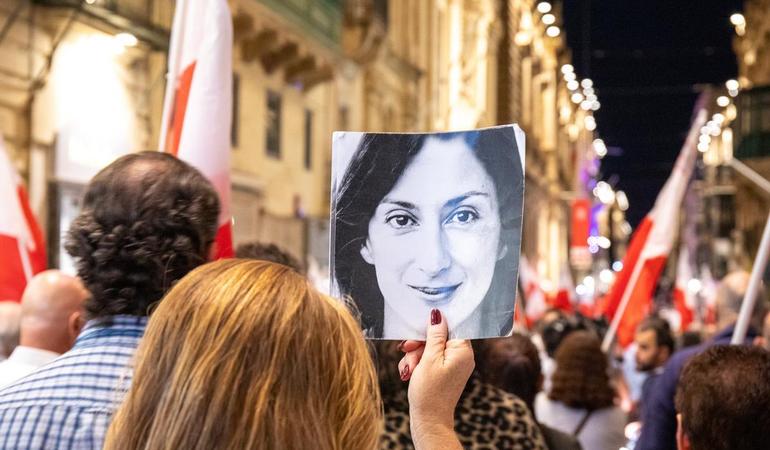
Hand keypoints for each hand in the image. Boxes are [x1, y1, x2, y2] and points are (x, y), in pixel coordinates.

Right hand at [398, 309, 473, 449]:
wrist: (429, 421)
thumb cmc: (429, 392)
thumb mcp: (428, 359)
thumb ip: (434, 335)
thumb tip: (438, 314)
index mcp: (462, 350)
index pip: (451, 325)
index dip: (433, 326)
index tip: (420, 331)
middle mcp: (461, 356)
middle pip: (438, 336)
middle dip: (419, 344)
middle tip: (407, 350)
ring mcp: (453, 364)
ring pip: (430, 347)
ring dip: (415, 355)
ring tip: (409, 369)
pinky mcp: (444, 371)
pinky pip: (429, 359)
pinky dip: (418, 363)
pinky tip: (410, 373)